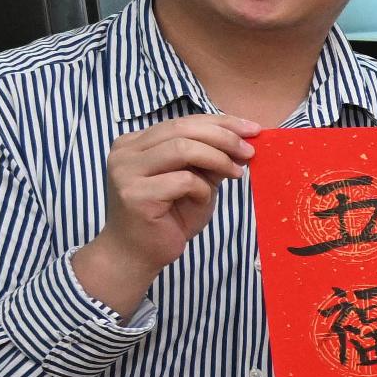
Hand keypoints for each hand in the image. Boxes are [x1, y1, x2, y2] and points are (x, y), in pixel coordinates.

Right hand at [76, 114, 253, 315]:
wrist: (138, 255)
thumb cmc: (167, 219)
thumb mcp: (194, 183)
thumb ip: (208, 161)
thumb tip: (243, 140)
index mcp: (135, 143)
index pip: (182, 121)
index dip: (220, 122)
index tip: (252, 129)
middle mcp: (125, 152)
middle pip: (182, 128)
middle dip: (223, 137)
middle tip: (249, 151)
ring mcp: (125, 171)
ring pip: (182, 148)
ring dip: (217, 158)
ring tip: (236, 173)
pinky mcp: (135, 194)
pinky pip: (182, 180)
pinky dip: (202, 189)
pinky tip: (204, 200)